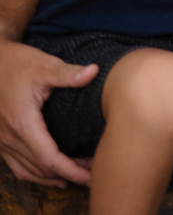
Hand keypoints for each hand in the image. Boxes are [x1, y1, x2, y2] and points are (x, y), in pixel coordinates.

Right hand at [0, 40, 97, 186]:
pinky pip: (16, 166)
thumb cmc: (16, 63)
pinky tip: (51, 174)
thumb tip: (94, 71)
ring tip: (78, 177)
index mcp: (22, 123)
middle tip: (93, 175)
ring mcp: (2, 141)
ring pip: (27, 171)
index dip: (70, 171)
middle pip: (40, 168)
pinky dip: (35, 173)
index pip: (48, 158)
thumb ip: (68, 73)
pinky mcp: (0, 139)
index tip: (90, 177)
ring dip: (52, 177)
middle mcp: (9, 137)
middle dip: (68, 175)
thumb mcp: (43, 65)